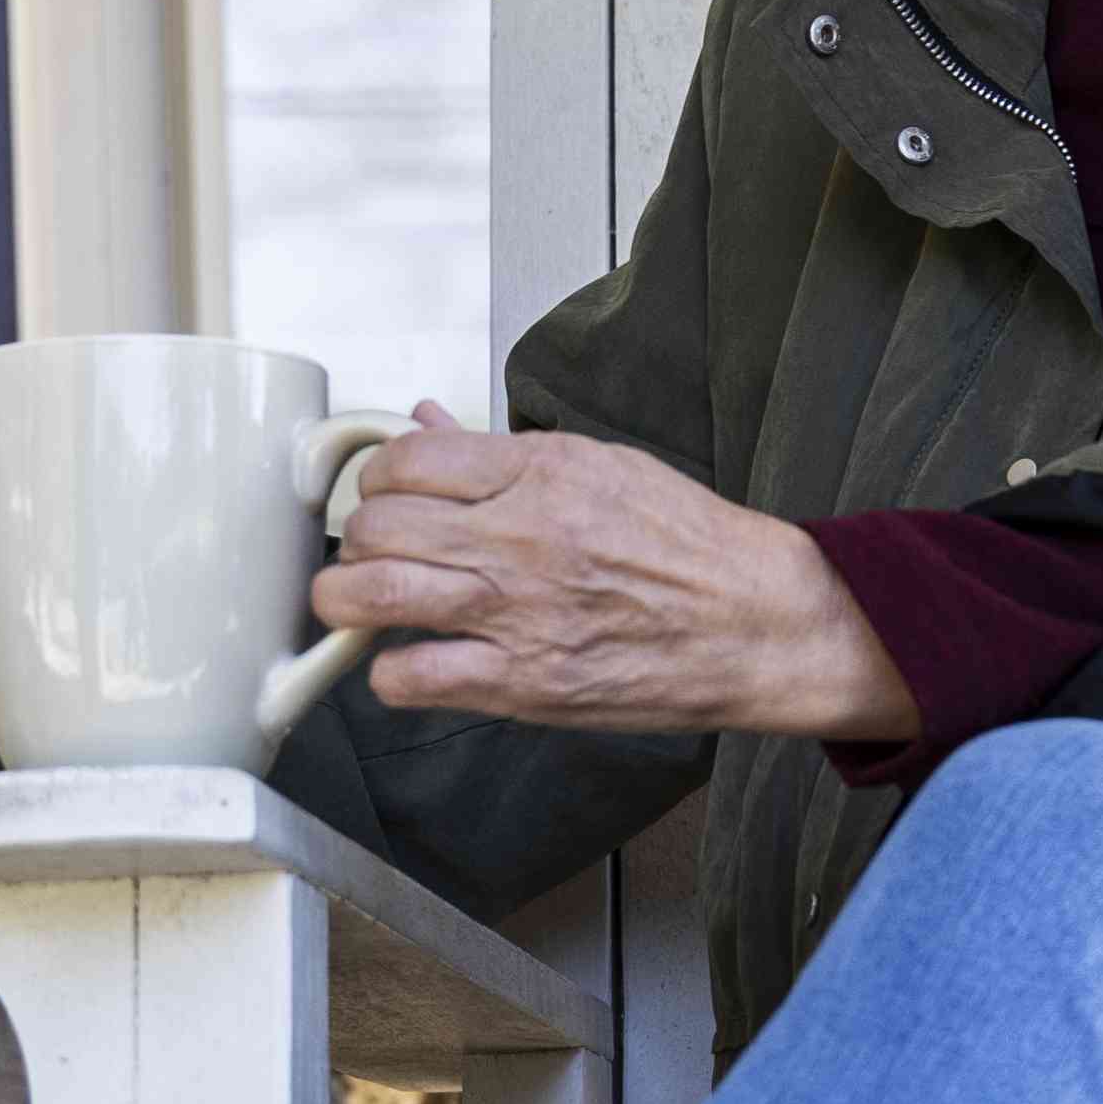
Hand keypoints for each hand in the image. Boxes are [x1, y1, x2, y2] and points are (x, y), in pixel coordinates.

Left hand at [313, 414, 911, 744]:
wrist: (756, 622)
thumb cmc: (689, 546)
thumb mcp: (600, 466)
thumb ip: (503, 452)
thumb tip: (426, 420)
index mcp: (540, 472)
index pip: (406, 459)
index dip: (379, 480)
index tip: (387, 498)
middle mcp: (518, 536)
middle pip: (375, 524)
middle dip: (359, 540)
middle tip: (374, 555)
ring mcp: (515, 612)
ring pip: (370, 595)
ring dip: (346, 602)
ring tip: (360, 605)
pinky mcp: (522, 683)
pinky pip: (409, 678)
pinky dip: (391, 673)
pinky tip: (413, 662)